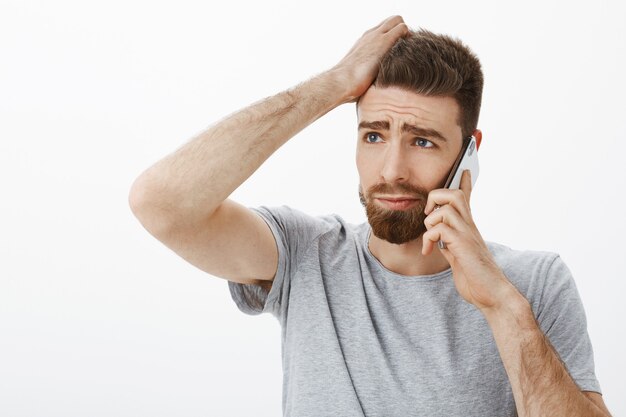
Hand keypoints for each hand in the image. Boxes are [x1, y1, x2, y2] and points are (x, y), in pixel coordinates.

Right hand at [329, 15, 408, 102]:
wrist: (341, 82)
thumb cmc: (348, 86)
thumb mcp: (359, 74)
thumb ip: (369, 72)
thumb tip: (373, 86)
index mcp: (364, 42)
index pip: (383, 28)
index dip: (393, 36)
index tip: (398, 51)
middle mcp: (370, 35)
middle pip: (392, 20)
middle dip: (402, 31)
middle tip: (406, 50)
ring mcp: (377, 36)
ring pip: (398, 20)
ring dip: (405, 34)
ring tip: (407, 53)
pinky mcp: (384, 41)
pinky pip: (403, 28)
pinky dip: (409, 37)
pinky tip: (409, 55)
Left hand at [422, 170, 516, 311]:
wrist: (493, 295)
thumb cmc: (477, 279)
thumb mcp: (459, 257)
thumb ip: (450, 245)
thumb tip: (439, 239)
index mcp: (469, 228)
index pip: (467, 198)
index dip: (464, 182)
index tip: (464, 169)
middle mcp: (470, 227)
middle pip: (454, 193)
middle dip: (435, 198)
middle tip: (428, 216)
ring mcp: (468, 235)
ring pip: (446, 207)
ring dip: (430, 221)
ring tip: (429, 240)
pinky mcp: (463, 246)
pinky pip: (440, 229)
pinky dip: (428, 238)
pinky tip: (428, 252)